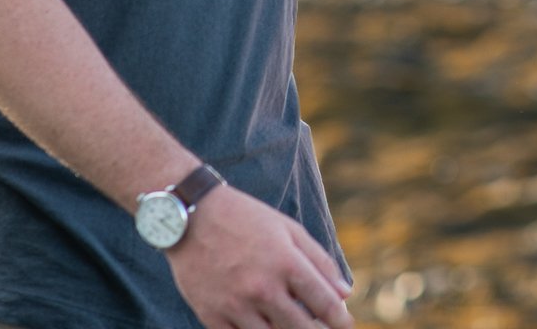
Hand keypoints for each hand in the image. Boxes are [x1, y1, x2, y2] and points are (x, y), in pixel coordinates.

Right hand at [165, 183, 351, 328]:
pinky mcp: (212, 316)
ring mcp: (236, 305)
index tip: (346, 326)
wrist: (190, 218)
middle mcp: (263, 287)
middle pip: (302, 328)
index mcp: (286, 262)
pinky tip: (265, 328)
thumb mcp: (288, 230)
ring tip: (294, 327)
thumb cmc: (246, 219)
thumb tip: (344, 293)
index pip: (325, 303)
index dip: (341, 320)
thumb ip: (319, 261)